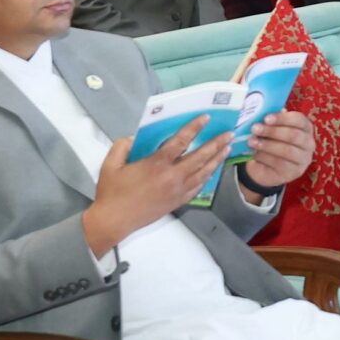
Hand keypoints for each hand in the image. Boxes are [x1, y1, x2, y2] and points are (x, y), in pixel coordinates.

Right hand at [84, 119, 230, 253]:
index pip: (180, 141)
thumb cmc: (111, 192)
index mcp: (156, 164)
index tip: (206, 118)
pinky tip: (212, 171)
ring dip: (216, 159)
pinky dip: (207, 178)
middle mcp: (172, 176)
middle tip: (229, 134)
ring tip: (227, 149)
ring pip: (203, 172)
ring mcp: (177, 191)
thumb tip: (134, 138)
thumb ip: (123, 146)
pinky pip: (198, 187)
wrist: (114, 221)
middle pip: (200, 157)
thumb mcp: (110, 164)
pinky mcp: (177, 202)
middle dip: (216, 144)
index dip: (194, 128)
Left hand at [239, 110, 314, 190]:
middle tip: (255, 128)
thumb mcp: (272, 129)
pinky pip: (279, 163)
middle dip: (272, 131)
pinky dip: (265, 157)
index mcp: (306, 128)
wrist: (267, 167)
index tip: (266, 118)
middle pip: (293, 135)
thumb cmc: (271, 142)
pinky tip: (255, 153)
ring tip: (251, 141)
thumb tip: (261, 112)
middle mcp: (309, 143)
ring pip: (286, 150)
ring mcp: (303, 159)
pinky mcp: (294, 172)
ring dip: (266, 145)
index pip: (299, 120)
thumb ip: (271, 121)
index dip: (283, 118)